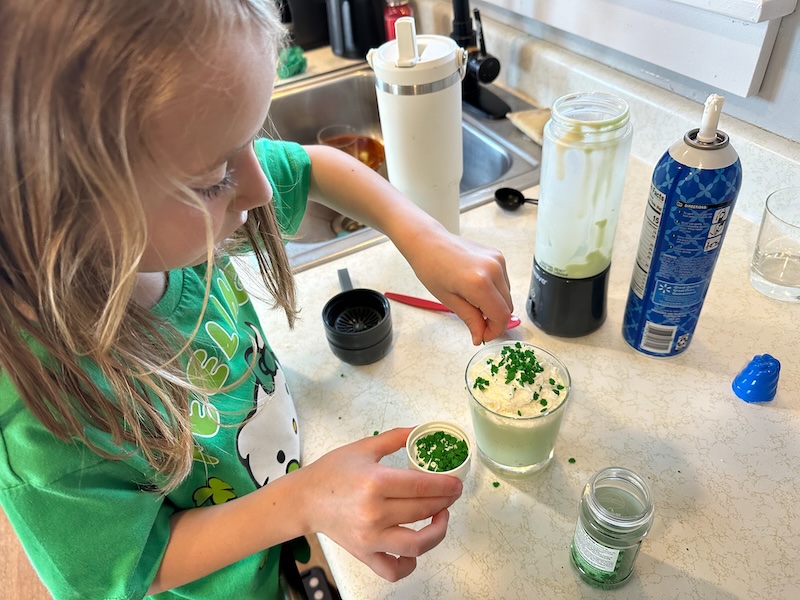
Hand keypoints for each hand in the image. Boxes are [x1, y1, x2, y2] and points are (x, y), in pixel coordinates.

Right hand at [299, 428, 462, 580]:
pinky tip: (416, 548)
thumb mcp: (364, 447)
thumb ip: (396, 438)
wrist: (305, 499)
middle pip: (423, 510)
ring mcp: (370, 537)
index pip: (422, 486)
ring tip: (440, 517)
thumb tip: (421, 429)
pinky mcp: (365, 553)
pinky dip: (410, 564)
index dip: (446, 485)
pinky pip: (394, 569)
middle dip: (445, 501)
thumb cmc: (332, 472)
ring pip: (416, 544)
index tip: (456, 483)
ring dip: (437, 532)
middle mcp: (374, 512)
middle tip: (452, 494)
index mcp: (375, 482)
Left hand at [403, 229, 512, 344]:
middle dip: (494, 320)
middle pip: (508, 306)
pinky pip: (503, 282)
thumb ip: (470, 319)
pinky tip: (476, 290)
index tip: (484, 336)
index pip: (501, 316)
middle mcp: (493, 269)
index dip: (495, 331)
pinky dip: (495, 292)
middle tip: (476, 323)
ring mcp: (498, 261)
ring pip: (507, 295)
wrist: (428, 242)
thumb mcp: (449, 300)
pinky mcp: (498, 256)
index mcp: (479, 282)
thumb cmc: (431, 268)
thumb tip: (480, 337)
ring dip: (495, 305)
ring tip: (472, 303)